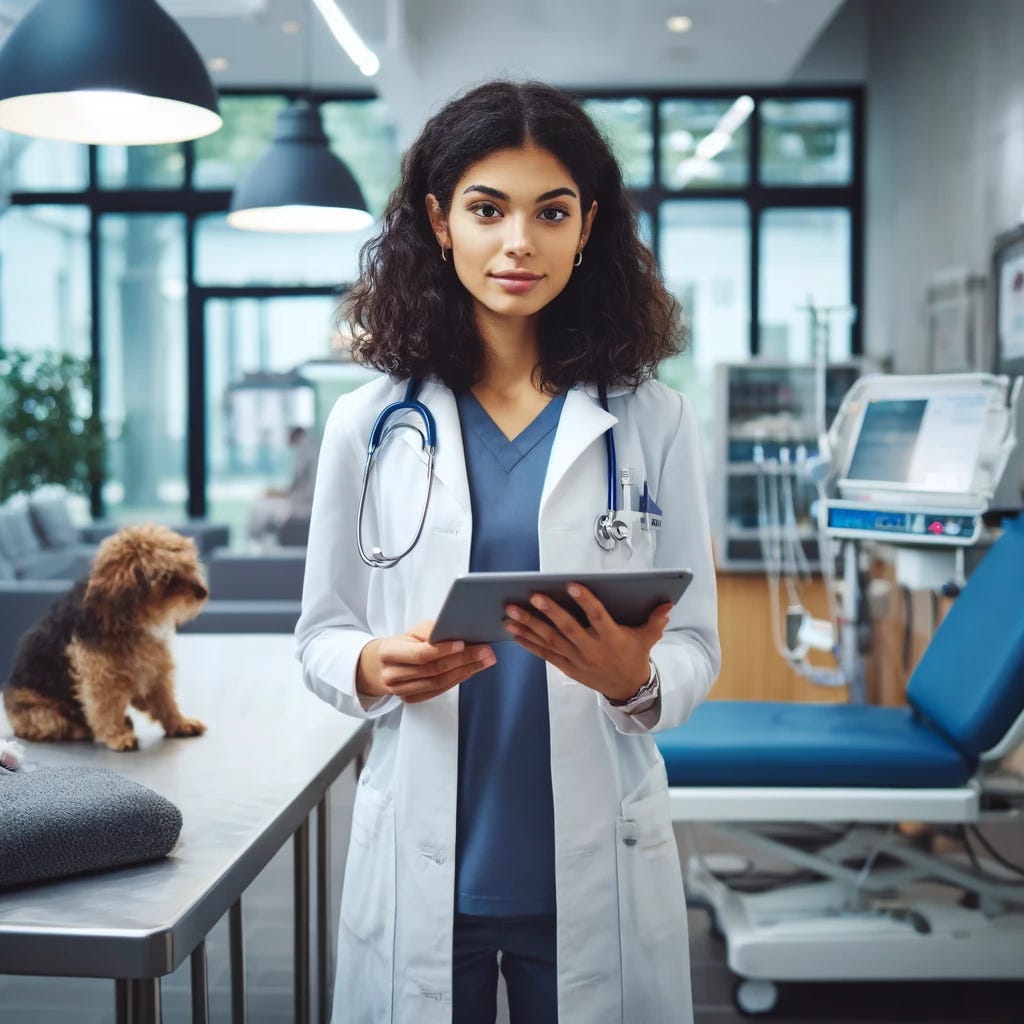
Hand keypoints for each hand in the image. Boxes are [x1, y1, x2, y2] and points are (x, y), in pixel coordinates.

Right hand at [356, 620, 495, 704]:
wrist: (380, 665)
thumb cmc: (402, 643)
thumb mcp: (412, 632)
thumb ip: (432, 632)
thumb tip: (460, 633)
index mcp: (389, 652)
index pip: (421, 654)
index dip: (443, 650)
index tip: (464, 643)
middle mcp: (392, 675)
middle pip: (434, 669)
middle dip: (464, 659)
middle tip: (486, 651)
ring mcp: (401, 691)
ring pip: (439, 682)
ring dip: (466, 671)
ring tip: (486, 660)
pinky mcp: (410, 699)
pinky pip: (439, 690)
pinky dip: (458, 680)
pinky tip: (472, 670)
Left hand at [502, 584, 671, 701]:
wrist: (626, 689)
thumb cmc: (635, 655)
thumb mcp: (648, 638)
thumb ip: (655, 620)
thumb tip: (668, 604)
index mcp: (611, 638)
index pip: (597, 616)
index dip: (585, 601)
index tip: (571, 585)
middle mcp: (591, 649)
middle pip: (567, 629)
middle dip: (549, 612)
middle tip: (532, 596)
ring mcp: (576, 659)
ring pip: (550, 640)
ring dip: (529, 625)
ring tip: (510, 611)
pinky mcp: (566, 666)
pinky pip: (544, 654)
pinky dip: (528, 642)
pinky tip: (512, 631)